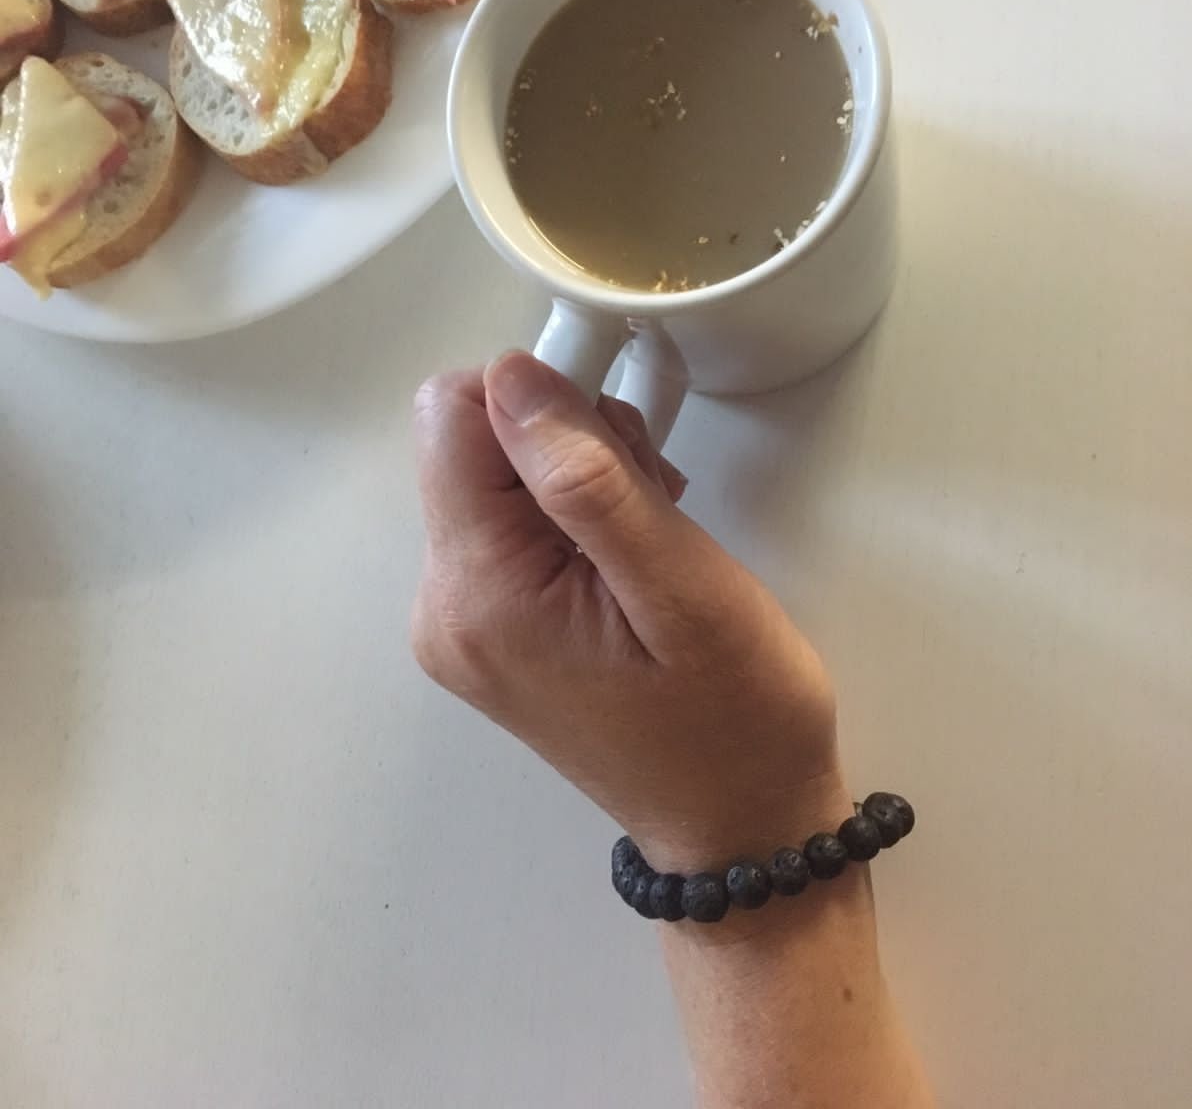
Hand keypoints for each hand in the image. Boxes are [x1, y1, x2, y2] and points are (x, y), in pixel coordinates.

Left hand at [412, 353, 847, 871]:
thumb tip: (510, 375)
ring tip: (652, 529)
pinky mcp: (488, 630)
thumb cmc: (734, 714)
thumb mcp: (681, 589)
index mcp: (477, 592)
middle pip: (470, 443)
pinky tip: (631, 551)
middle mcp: (441, 605)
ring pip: (493, 475)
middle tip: (654, 495)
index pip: (451, 416)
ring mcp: (459, 623)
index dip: (539, 395)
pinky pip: (509, 524)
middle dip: (566, 439)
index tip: (620, 437)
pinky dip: (571, 512)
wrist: (741, 826)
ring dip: (577, 475)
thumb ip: (587, 480)